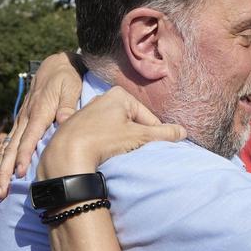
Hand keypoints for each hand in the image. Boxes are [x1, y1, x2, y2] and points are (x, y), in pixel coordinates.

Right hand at [0, 52, 83, 197]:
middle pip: (12, 147)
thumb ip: (68, 104)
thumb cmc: (67, 77)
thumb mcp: (72, 86)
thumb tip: (65, 120)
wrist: (56, 65)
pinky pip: (10, 143)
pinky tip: (0, 175)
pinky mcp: (22, 122)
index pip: (29, 137)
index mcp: (39, 111)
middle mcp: (26, 117)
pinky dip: (3, 159)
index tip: (19, 173)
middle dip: (4, 171)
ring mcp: (22, 120)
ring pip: (7, 147)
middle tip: (1, 192)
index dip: (23, 155)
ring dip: (0, 169)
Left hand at [37, 87, 184, 180]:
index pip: (148, 117)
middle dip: (136, 137)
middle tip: (134, 153)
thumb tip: (183, 132)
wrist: (67, 153)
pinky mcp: (77, 125)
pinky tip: (103, 154)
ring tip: (118, 155)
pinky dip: (105, 143)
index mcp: (120, 95)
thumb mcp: (139, 137)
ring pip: (115, 128)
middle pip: (131, 121)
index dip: (154, 135)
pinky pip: (99, 133)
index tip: (153, 149)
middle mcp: (103, 97)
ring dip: (121, 142)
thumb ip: (163, 134)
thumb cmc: (104, 140)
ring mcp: (88, 111)